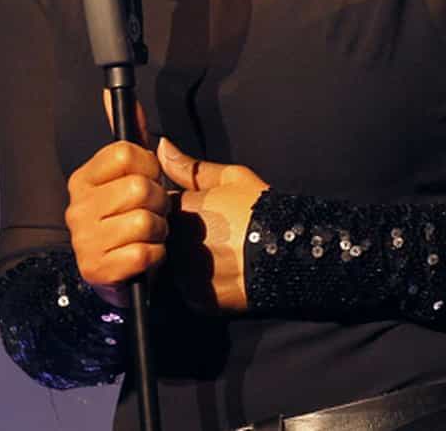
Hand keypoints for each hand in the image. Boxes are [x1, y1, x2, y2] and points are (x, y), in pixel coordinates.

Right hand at [63, 97, 166, 306]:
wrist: (129, 276)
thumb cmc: (134, 219)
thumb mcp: (136, 173)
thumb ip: (133, 136)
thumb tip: (118, 98)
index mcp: (84, 179)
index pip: (126, 153)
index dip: (149, 166)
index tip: (149, 178)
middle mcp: (77, 208)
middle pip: (139, 188)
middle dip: (159, 203)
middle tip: (152, 213)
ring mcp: (83, 240)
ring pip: (144, 222)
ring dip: (158, 232)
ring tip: (149, 236)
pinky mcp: (96, 270)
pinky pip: (143, 254)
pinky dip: (154, 257)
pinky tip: (144, 258)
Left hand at [158, 138, 269, 312]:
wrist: (287, 251)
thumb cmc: (260, 210)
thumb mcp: (229, 177)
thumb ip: (188, 166)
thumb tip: (162, 146)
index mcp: (180, 211)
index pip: (158, 208)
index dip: (176, 209)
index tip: (198, 211)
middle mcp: (176, 243)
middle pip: (163, 237)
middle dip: (180, 234)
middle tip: (213, 233)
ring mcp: (184, 273)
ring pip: (173, 264)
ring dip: (187, 259)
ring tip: (220, 252)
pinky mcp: (195, 298)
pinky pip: (188, 289)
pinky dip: (200, 283)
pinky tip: (223, 272)